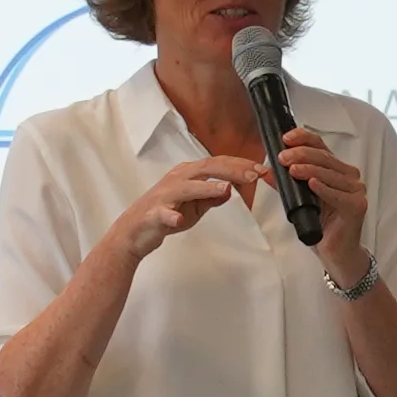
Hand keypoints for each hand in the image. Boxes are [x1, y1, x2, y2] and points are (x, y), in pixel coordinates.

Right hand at [111, 162, 254, 267]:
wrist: (135, 232)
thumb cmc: (164, 215)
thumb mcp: (195, 206)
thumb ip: (212, 198)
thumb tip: (231, 191)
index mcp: (188, 174)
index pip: (217, 165)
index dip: (240, 166)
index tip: (261, 170)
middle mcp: (178, 179)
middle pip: (206, 168)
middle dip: (231, 170)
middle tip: (253, 175)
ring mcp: (164, 195)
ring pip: (187, 187)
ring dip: (206, 187)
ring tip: (226, 189)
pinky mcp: (154, 214)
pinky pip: (163, 214)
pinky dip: (172, 216)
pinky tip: (179, 219)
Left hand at [278, 130, 372, 279]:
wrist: (336, 252)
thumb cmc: (321, 225)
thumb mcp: (299, 200)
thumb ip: (287, 184)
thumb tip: (266, 171)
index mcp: (336, 169)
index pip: (321, 146)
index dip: (304, 138)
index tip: (285, 138)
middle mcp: (349, 176)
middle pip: (325, 158)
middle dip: (301, 155)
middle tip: (283, 158)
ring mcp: (356, 190)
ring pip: (330, 174)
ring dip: (309, 170)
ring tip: (292, 170)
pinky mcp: (357, 206)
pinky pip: (338, 194)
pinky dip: (324, 188)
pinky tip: (312, 184)